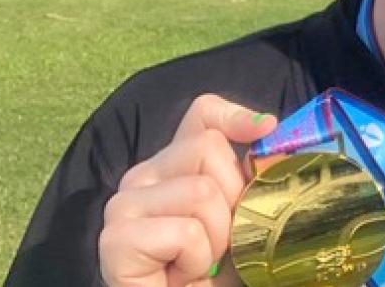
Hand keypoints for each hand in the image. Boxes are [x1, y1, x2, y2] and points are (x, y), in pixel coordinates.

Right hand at [98, 94, 276, 286]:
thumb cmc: (217, 270)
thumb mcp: (243, 215)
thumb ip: (250, 173)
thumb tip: (268, 125)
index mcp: (172, 164)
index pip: (202, 113)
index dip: (235, 115)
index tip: (267, 130)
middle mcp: (141, 176)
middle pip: (209, 148)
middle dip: (233, 201)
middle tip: (219, 240)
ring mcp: (123, 205)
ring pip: (202, 192)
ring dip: (218, 239)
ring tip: (199, 262)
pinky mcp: (116, 239)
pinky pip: (185, 232)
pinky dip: (196, 260)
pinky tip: (180, 276)